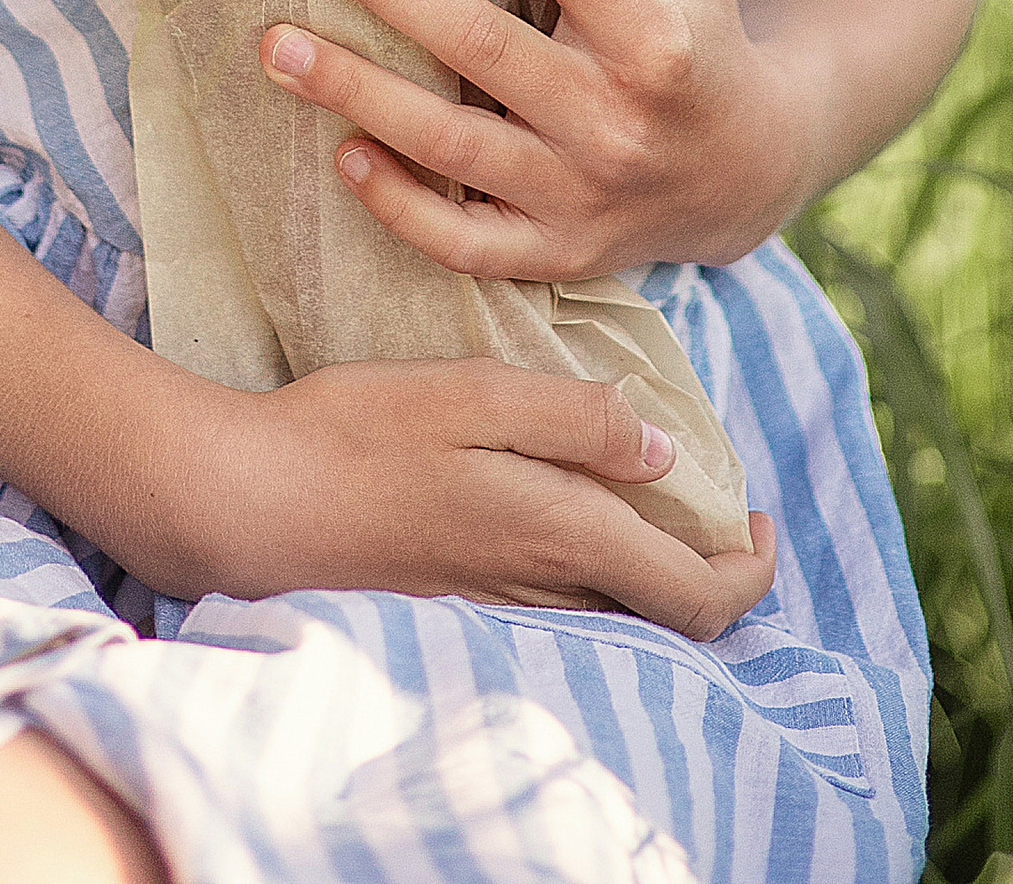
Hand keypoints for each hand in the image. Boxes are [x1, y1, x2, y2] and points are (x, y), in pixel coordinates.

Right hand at [203, 359, 775, 639]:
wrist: (250, 504)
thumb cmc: (356, 432)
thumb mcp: (472, 392)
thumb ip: (574, 418)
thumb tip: (662, 447)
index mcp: (558, 534)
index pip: (697, 594)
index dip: (750, 569)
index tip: (762, 519)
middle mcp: (541, 592)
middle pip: (667, 620)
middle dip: (716, 575)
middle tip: (724, 514)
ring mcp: (499, 611)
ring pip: (616, 617)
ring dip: (656, 575)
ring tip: (658, 507)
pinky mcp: (462, 608)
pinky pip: (564, 610)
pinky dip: (599, 577)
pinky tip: (575, 523)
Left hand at [259, 0, 815, 279]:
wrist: (754, 172)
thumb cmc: (701, 27)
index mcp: (656, 31)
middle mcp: (617, 117)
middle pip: (481, 45)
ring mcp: (584, 196)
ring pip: (452, 147)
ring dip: (357, 93)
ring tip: (274, 44)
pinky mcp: (557, 254)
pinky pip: (464, 241)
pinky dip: (400, 205)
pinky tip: (340, 153)